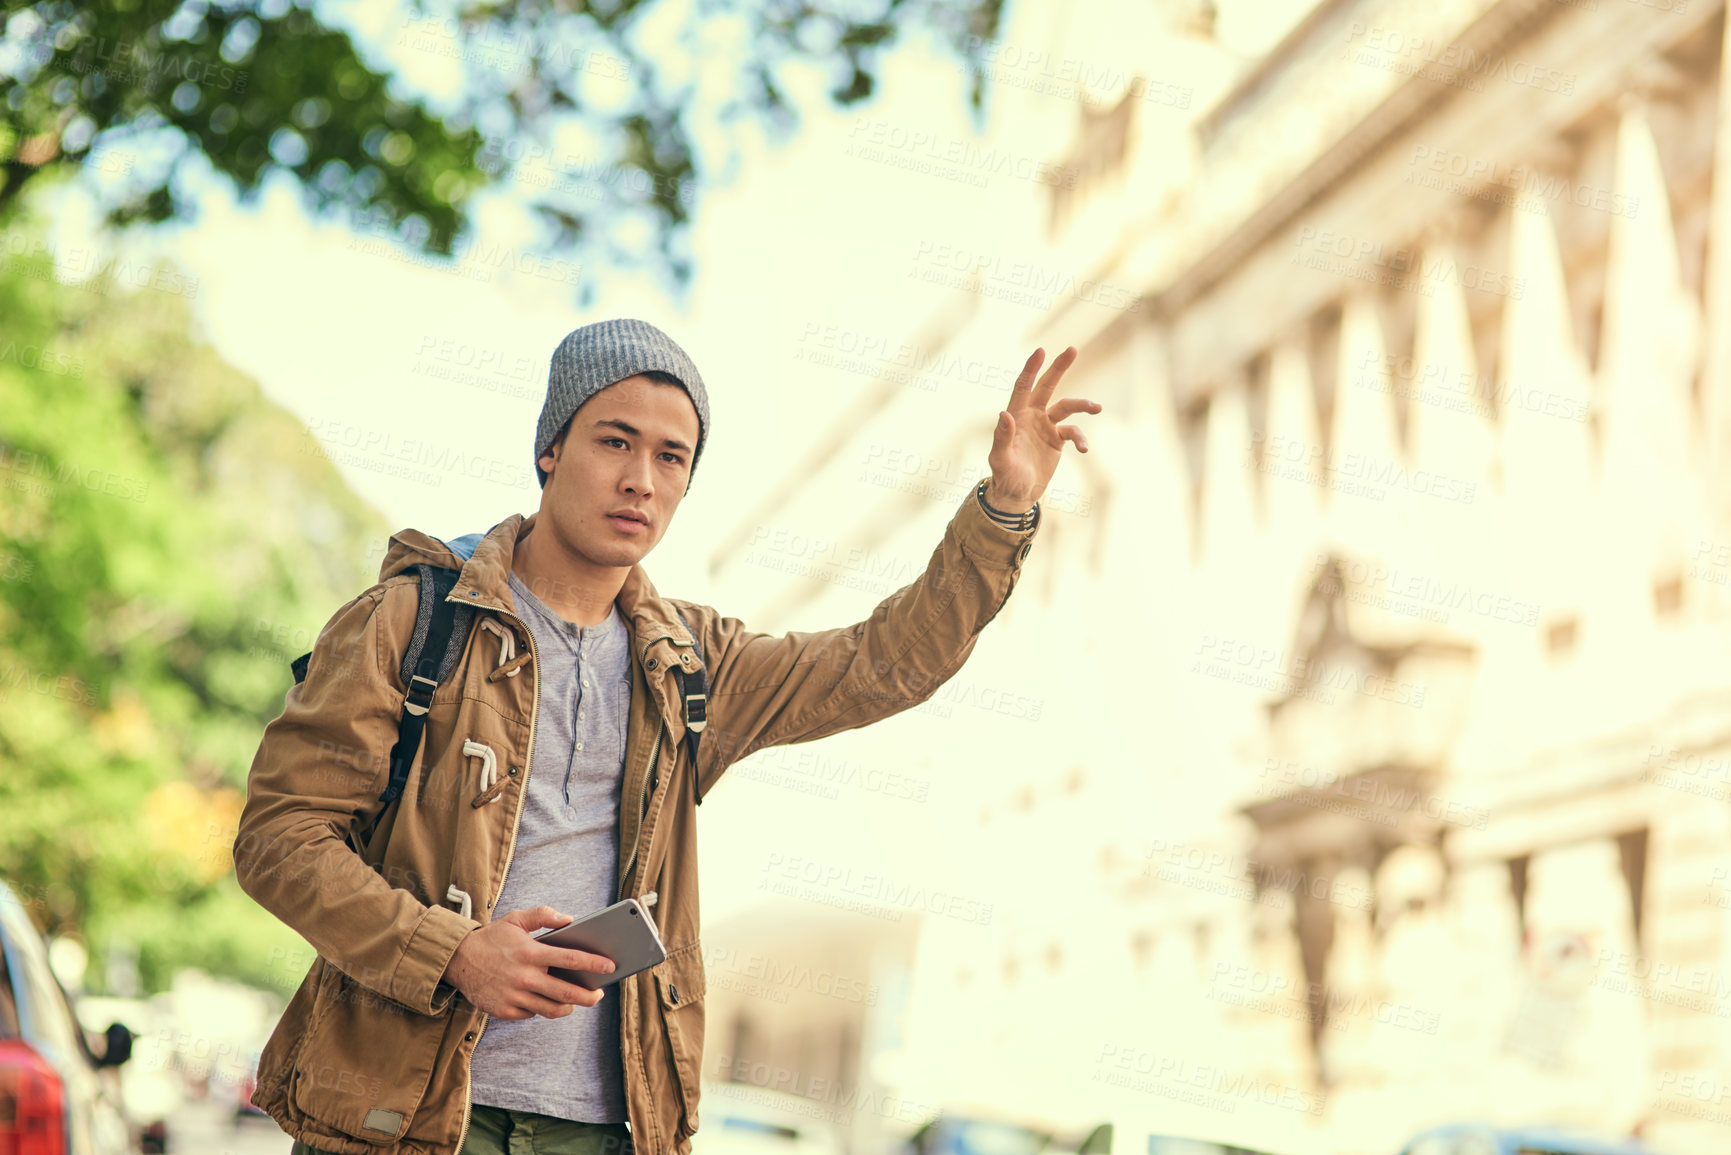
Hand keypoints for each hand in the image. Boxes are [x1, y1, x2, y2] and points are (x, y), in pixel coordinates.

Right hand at [443, 905, 615, 1019]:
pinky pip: (532, 1014)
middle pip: (567, 992)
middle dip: (589, 996)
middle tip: (598, 994)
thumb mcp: (516, 919)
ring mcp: (515, 997)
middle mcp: (524, 977)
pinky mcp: (505, 1011)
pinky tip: (545, 999)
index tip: (610, 966)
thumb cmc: (492, 938)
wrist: (457, 960)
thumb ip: (543, 915)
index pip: (571, 959)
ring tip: (576, 1000)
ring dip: (569, 1006)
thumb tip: (569, 919)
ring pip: (552, 1009)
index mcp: (531, 953)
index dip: (594, 963)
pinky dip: (542, 1008)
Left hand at [986, 346, 1101, 511]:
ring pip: (1067, 407)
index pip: (1023, 387)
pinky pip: (1074, 432)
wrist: (1017, 494)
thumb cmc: (1004, 476)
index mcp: (1016, 416)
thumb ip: (1002, 437)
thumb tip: (1004, 414)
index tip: (1041, 350)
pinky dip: (1081, 439)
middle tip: (1072, 349)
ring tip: (1097, 407)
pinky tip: (1084, 449)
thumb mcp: (1000, 459)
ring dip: (1082, 405)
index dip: (1031, 369)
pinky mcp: (1057, 440)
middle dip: (1059, 368)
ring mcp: (1046, 426)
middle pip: (1047, 386)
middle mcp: (1032, 416)